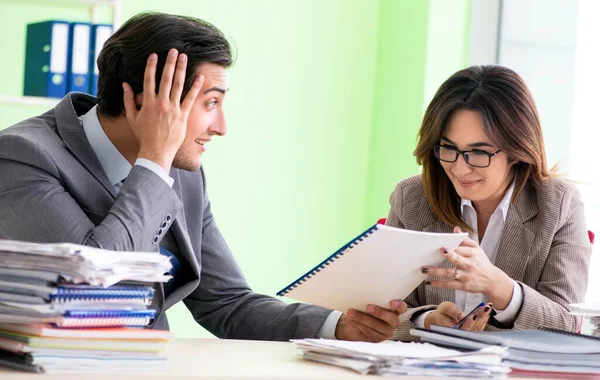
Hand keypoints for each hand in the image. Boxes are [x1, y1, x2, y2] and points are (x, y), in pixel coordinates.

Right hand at [123, 48, 204, 170]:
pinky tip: (200, 77)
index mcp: (148, 103)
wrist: (156, 151)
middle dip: (169, 63)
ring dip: (182, 70)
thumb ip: (128, 100)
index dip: (152, 66)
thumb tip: (125, 84)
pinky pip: (190, 99)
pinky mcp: (183, 116)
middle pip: (166, 78)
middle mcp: (161, 103)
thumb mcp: (132, 117)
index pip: (149, 79)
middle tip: (174, 50)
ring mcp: (173, 109)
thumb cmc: (144, 136)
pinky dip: (195, 87)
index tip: (154, 55)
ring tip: (185, 58)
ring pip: (178, 85)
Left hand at [335, 300, 406, 341]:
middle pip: (392, 319)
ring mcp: (385, 332)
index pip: (401, 308)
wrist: (350, 322)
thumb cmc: (361, 309)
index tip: (393, 302)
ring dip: (363, 318)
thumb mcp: (366, 301)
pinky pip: (370, 333)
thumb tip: (365, 292)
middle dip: (379, 312)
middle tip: (368, 307)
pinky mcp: (376, 339)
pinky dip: (359, 325)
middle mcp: (392, 322)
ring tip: (352, 313)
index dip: (399, 305)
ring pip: (378, 326)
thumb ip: (371, 298)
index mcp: (393, 310)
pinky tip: (353, 320)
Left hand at [422, 227, 513, 309]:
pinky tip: (428, 282)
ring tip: (424, 269)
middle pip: (456, 259)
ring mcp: (465, 276)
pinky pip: (448, 284)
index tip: (440, 245)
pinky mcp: (462, 285)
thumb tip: (455, 229)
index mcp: (472, 254)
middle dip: (448, 255)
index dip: (450, 247)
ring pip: (449, 272)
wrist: (492, 280)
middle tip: (437, 252)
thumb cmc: (482, 263)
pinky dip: (438, 284)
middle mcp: (468, 264)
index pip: (459, 248)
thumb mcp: (477, 249)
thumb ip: (465, 240)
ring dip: (436, 271)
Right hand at [425, 301, 492, 330]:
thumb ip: (453, 312)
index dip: (469, 323)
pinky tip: (487, 312)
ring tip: (488, 306)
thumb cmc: (442, 313)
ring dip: (484, 317)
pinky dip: (484, 319)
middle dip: (480, 317)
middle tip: (486, 307)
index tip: (474, 315)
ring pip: (478, 328)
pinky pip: (480, 327)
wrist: (442, 317)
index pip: (462, 329)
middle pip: (472, 328)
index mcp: (451, 330)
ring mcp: (467, 334)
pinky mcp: (472, 331)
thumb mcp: (445, 308)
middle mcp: (460, 334)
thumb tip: (461, 316)